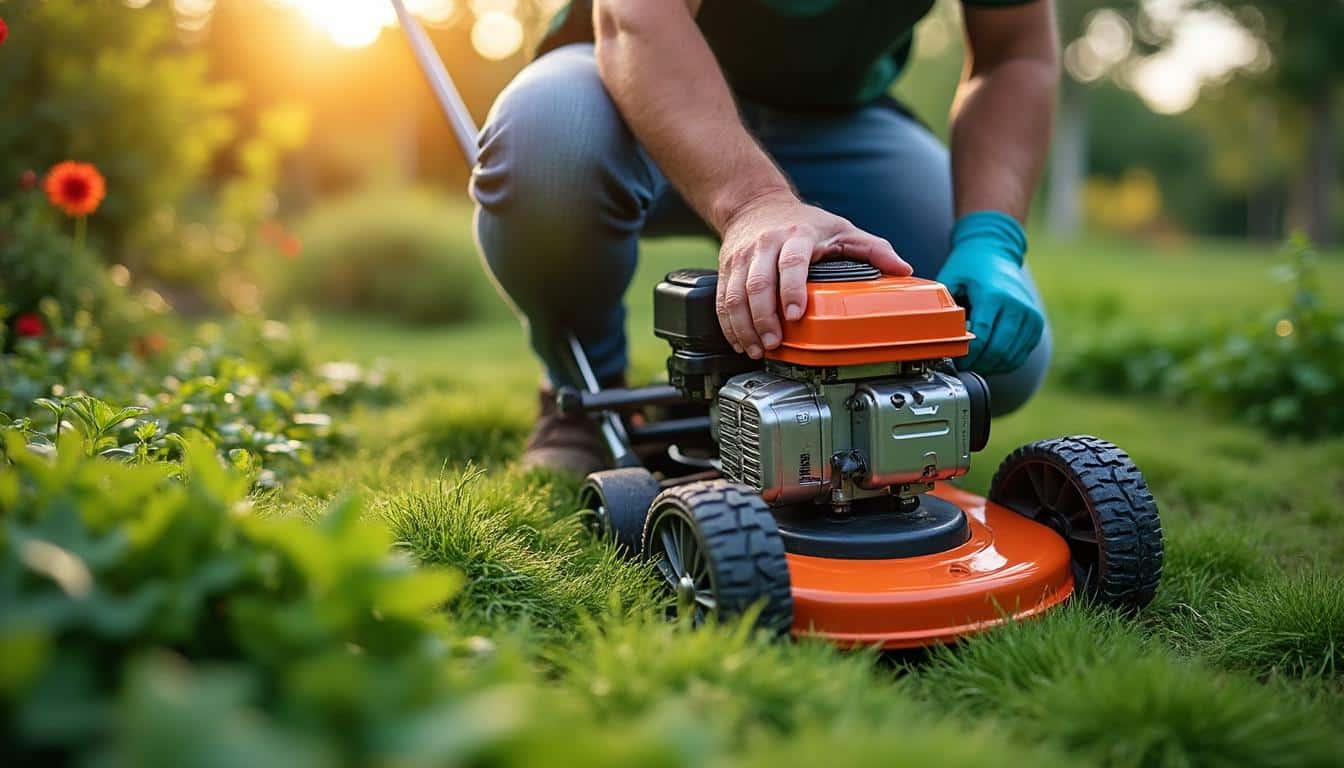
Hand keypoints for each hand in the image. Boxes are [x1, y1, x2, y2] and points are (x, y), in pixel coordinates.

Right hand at [716, 192, 911, 357]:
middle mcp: (764, 246)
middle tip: (774, 344)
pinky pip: (722, 300)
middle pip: (758, 285)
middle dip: (764, 319)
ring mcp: (741, 258)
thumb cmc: (803, 220)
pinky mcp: (726, 269)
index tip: (794, 315)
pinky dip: (729, 325)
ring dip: (744, 327)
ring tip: (757, 350)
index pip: (791, 262)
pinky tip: (740, 342)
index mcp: (795, 235)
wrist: (755, 204)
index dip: (791, 289)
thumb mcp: (841, 229)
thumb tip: (902, 269)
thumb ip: (872, 249)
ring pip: (735, 296)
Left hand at [937, 210, 1043, 374]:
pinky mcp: (1036, 323)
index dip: (968, 355)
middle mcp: (1017, 306)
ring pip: (1011, 356)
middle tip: (963, 366)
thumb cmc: (969, 266)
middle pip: (998, 350)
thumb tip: (935, 335)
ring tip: (975, 363)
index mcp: (994, 295)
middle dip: (979, 363)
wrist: (996, 250)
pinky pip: (1021, 353)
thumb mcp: (951, 280)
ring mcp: (1030, 315)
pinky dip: (1005, 362)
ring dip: (992, 365)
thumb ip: (945, 307)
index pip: (983, 337)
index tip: (956, 360)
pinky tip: (990, 359)